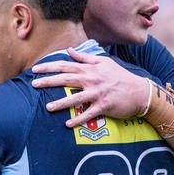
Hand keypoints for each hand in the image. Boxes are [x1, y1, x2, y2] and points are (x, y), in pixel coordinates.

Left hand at [31, 48, 148, 126]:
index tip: (35, 69)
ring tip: (48, 107)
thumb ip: (85, 57)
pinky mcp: (104, 106)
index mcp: (90, 69)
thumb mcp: (104, 62)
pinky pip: (89, 114)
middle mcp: (92, 80)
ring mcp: (98, 93)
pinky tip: (68, 123)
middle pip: (66, 79)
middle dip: (49, 81)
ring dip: (61, 103)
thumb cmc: (120, 76)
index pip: (66, 66)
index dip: (49, 67)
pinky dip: (79, 119)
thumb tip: (69, 50)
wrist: (140, 91)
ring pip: (76, 98)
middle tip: (34, 84)